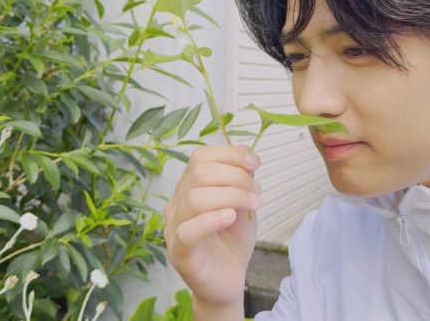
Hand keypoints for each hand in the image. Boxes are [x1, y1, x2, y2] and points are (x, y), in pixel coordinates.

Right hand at [164, 145, 260, 308]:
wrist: (229, 279)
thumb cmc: (232, 241)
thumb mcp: (243, 204)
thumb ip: (242, 180)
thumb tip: (246, 151)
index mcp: (189, 187)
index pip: (200, 157)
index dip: (229, 154)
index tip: (254, 163)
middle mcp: (177, 204)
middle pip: (198, 173)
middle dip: (235, 176)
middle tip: (255, 193)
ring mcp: (174, 228)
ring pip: (194, 198)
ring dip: (231, 196)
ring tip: (252, 205)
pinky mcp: (179, 253)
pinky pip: (188, 231)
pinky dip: (212, 220)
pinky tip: (230, 218)